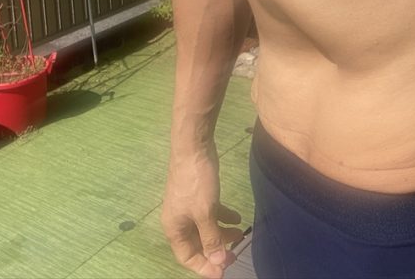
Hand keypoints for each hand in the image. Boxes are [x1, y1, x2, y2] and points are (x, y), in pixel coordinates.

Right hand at [161, 146, 243, 278]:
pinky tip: (237, 217)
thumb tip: (216, 260)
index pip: (188, 257)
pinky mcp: (198, 196)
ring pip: (205, 229)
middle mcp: (179, 221)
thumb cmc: (196, 182)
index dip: (205, 266)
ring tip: (240, 234)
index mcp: (174, 228)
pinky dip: (222, 218)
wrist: (193, 147)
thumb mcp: (205, 212)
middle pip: (197, 244)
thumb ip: (211, 238)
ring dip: (221, 234)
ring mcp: (188, 208)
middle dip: (215, 251)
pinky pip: (210, 214)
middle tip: (235, 256)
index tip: (223, 271)